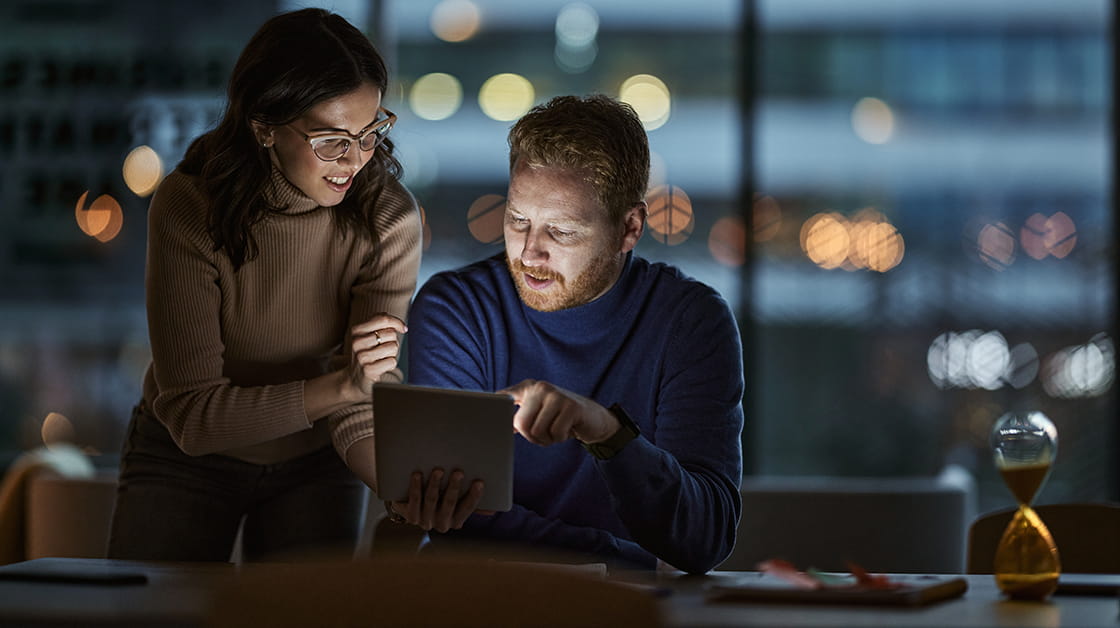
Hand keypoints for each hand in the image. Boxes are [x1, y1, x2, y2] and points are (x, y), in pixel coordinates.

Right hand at [348, 314, 406, 395]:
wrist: (354, 379)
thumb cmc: (367, 354)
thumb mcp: (369, 335)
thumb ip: (383, 323)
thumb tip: (403, 327)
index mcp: (356, 331)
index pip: (383, 318)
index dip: (397, 323)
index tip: (403, 329)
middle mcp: (357, 343)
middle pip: (391, 333)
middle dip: (393, 342)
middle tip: (383, 350)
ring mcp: (362, 357)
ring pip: (393, 346)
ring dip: (392, 354)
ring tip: (381, 359)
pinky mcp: (368, 371)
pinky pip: (392, 361)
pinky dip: (391, 365)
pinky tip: (381, 367)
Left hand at [386, 468, 491, 532]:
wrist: (411, 507)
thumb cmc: (440, 500)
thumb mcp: (457, 502)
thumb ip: (471, 502)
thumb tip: (493, 509)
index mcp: (457, 520)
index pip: (468, 508)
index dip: (474, 496)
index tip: (479, 482)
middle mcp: (442, 524)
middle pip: (450, 504)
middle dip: (454, 487)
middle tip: (458, 472)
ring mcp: (426, 521)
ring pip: (432, 501)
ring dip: (435, 485)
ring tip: (438, 470)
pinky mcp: (411, 517)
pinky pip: (415, 501)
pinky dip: (416, 487)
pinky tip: (417, 474)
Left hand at [500, 380, 618, 446]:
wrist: (593, 418)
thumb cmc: (560, 418)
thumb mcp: (538, 411)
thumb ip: (518, 416)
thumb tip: (497, 425)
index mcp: (528, 388)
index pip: (504, 397)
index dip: (494, 406)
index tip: (484, 414)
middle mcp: (540, 387)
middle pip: (521, 423)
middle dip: (531, 437)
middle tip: (543, 434)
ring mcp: (556, 395)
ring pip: (537, 430)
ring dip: (546, 439)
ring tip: (555, 431)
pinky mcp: (571, 406)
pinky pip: (555, 433)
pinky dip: (559, 438)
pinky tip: (567, 430)